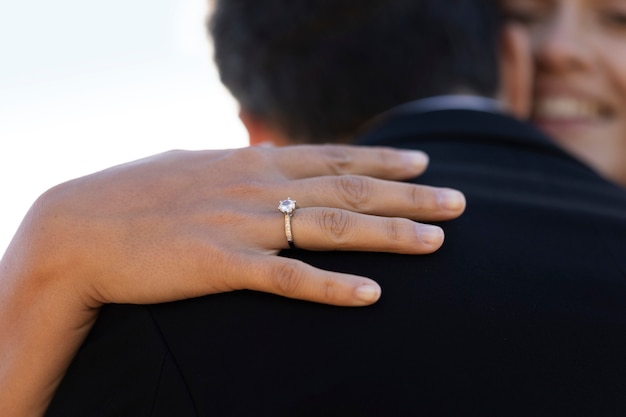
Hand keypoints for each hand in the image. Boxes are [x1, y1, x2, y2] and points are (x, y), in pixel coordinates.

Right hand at [0, 144, 465, 416]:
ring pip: (331, 228)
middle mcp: (256, 186)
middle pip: (348, 190)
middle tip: (459, 202)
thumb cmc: (133, 196)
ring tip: (437, 242)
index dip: (383, 160)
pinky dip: (331, 288)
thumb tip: (261, 158)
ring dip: (388, 236)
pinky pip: (286, 278)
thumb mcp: (194, 166)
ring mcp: (242, 224)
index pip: (333, 156)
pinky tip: (371, 295)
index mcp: (251, 162)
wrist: (78, 226)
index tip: (424, 163)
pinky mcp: (221, 265)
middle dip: (409, 197)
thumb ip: (236, 165)